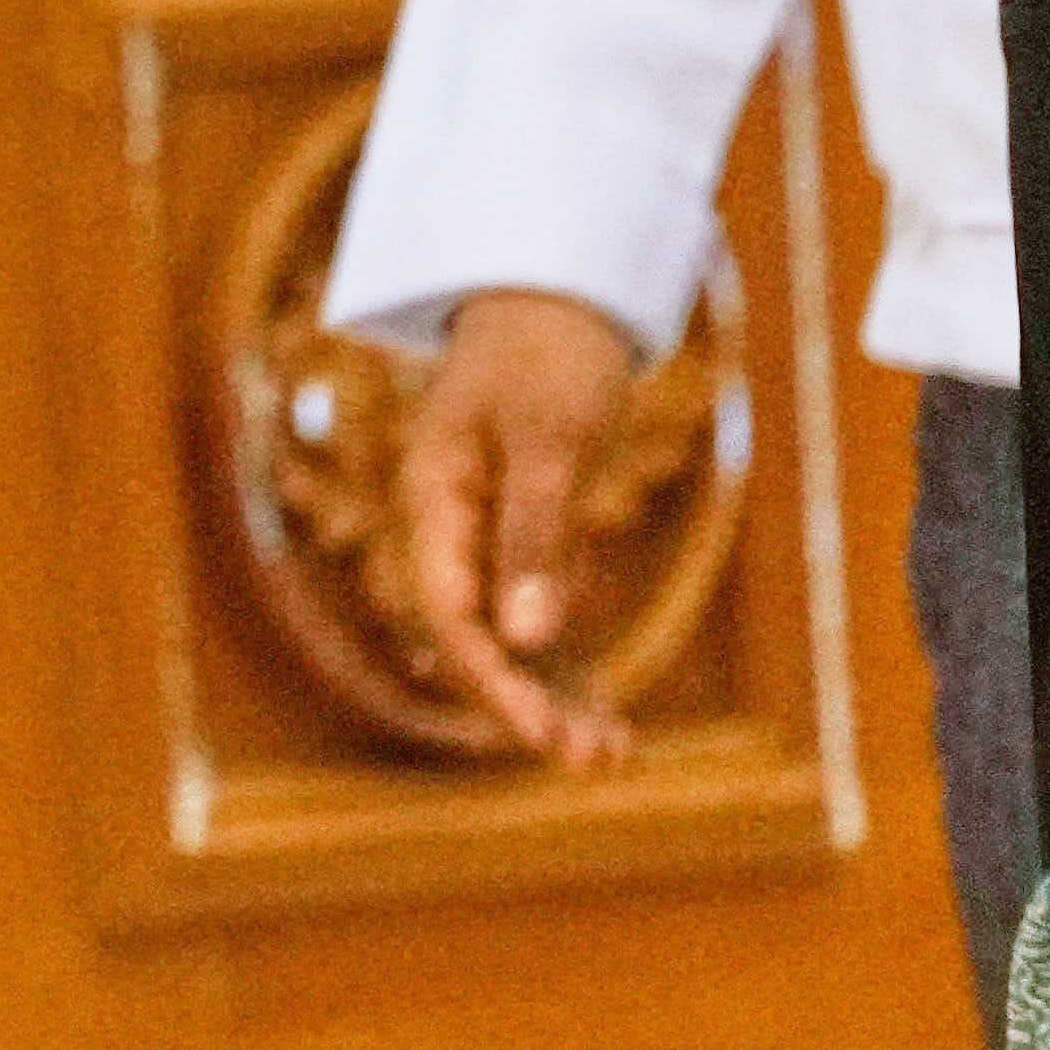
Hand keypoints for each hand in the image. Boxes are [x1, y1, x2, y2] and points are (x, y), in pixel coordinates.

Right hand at [394, 288, 647, 765]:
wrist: (560, 286)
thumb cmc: (550, 349)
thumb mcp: (550, 437)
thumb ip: (535, 534)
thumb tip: (527, 637)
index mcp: (435, 500)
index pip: (452, 614)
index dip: (493, 682)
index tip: (544, 739)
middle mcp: (456, 529)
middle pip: (480, 639)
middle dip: (531, 706)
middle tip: (595, 763)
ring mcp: (493, 534)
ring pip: (515, 638)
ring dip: (557, 698)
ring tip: (614, 759)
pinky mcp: (533, 534)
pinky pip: (545, 617)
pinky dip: (575, 665)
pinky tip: (614, 719)